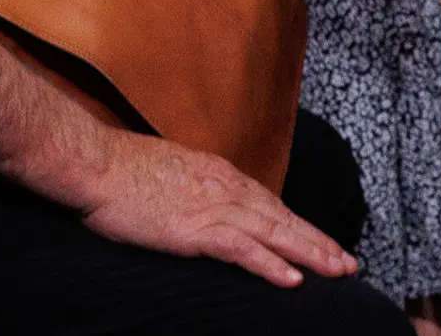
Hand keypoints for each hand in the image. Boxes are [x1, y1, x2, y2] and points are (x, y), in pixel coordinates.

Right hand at [71, 130, 355, 286]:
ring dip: (309, 254)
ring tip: (338, 271)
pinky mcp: (194, 228)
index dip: (298, 225)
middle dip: (317, 242)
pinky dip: (270, 264)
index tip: (322, 241)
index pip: (269, 202)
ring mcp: (211, 206)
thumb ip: (191, 185)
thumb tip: (200, 200)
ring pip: (273, 233)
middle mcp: (222, 186)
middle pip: (281, 217)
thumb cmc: (117, 169)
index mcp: (216, 172)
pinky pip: (242, 249)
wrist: (92, 162)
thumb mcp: (166, 170)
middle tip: (348, 264)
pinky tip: (293, 279)